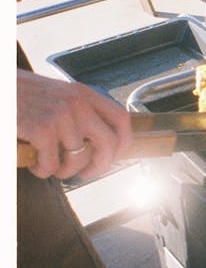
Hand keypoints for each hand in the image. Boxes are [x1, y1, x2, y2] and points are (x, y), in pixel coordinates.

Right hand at [17, 70, 133, 179]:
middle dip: (100, 165)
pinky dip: (43, 170)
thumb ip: (78, 111)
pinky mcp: (42, 128)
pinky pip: (52, 164)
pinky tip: (34, 163)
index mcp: (83, 93)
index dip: (123, 143)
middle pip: (108, 142)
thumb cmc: (20, 95)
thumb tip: (97, 141)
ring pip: (77, 158)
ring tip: (50, 165)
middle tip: (86, 173)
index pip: (121, 119)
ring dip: (63, 170)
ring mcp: (60, 115)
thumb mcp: (57, 96)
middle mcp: (77, 102)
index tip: (114, 157)